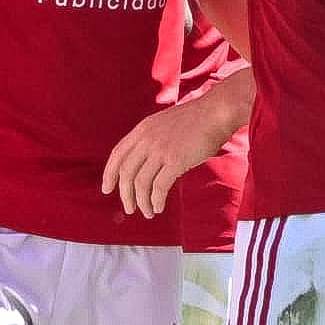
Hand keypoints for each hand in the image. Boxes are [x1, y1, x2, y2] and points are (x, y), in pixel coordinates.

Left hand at [101, 71, 254, 217]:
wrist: (217, 111)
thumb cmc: (197, 119)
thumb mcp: (164, 123)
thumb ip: (152, 139)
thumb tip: (145, 163)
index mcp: (142, 129)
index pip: (117, 154)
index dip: (109, 174)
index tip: (107, 188)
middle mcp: (147, 139)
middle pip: (126, 173)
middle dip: (125, 195)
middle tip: (129, 208)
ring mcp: (160, 150)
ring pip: (141, 183)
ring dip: (142, 202)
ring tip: (147, 212)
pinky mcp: (176, 160)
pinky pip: (159, 187)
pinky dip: (156, 201)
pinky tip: (158, 207)